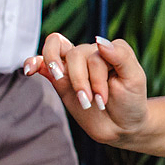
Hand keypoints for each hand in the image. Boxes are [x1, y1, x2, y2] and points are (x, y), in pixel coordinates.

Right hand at [24, 33, 147, 146]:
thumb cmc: (131, 99)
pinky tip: (29, 69)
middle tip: (92, 102)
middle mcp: (90, 55)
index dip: (95, 74)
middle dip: (82, 82)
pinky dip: (33, 62)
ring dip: (65, 79)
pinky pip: (42, 64)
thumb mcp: (134, 78)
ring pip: (57, 57)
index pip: (94, 50)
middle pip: (75, 55)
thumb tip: (98, 40)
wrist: (122, 124)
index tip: (102, 98)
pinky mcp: (61, 81)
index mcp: (109, 50)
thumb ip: (121, 56)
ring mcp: (74, 67)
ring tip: (79, 98)